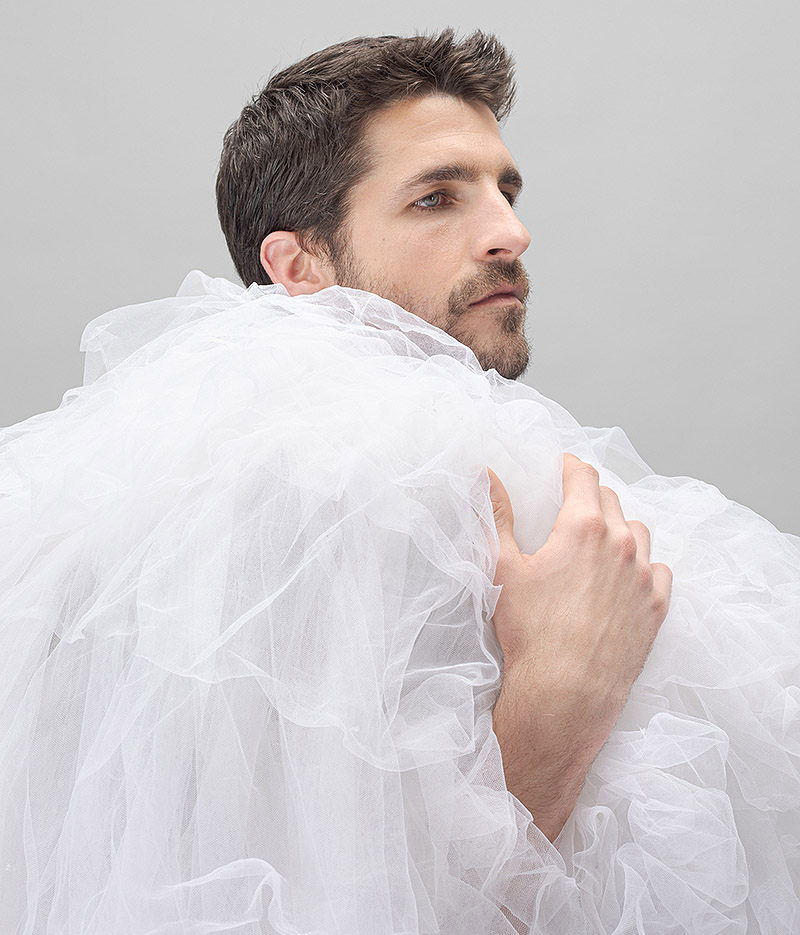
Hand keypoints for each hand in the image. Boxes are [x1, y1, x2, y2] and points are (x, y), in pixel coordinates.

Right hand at [488, 453, 671, 839]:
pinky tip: (625, 577)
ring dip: (620, 529)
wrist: (565, 693)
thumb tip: (486, 474)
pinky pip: (658, 570)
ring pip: (639, 532)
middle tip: (573, 508)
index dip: (570, 467)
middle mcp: (622, 543)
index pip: (583, 476)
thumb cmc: (530, 631)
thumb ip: (496, 514)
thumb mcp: (503, 567)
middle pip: (611, 500)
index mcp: (583, 526)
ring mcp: (644, 576)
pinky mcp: (657, 607)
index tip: (564, 467)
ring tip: (600, 544)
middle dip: (591, 498)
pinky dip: (643, 565)